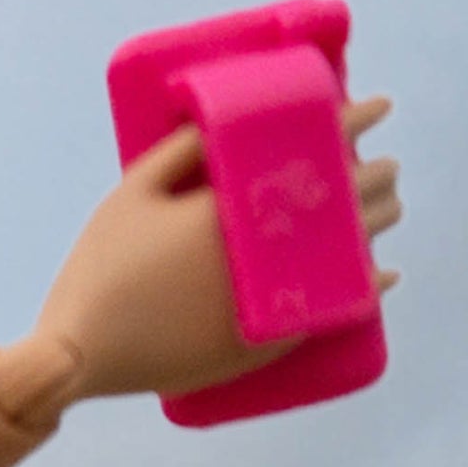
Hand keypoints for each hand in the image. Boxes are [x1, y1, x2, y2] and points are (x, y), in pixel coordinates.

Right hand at [36, 96, 401, 402]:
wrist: (82, 354)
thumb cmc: (98, 270)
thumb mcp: (130, 193)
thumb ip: (181, 152)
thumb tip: (223, 123)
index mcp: (231, 208)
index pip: (311, 155)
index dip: (351, 124)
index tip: (372, 111)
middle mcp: (259, 255)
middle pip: (341, 207)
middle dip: (373, 180)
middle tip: (381, 170)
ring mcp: (265, 304)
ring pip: (345, 258)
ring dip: (375, 228)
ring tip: (385, 210)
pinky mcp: (261, 346)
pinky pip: (325, 314)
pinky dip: (359, 292)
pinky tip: (378, 277)